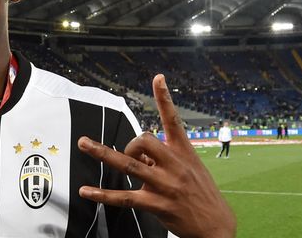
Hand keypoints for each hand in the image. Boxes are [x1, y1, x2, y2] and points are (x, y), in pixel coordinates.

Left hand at [77, 74, 235, 237]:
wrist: (217, 227)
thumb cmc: (201, 194)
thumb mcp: (190, 169)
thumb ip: (161, 158)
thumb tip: (136, 152)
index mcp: (184, 153)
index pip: (173, 120)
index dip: (164, 98)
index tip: (157, 78)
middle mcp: (174, 166)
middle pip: (145, 140)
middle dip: (130, 144)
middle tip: (127, 154)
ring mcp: (164, 185)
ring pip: (129, 165)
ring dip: (103, 153)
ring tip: (84, 143)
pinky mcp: (156, 205)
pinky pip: (124, 198)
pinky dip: (102, 195)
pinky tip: (86, 191)